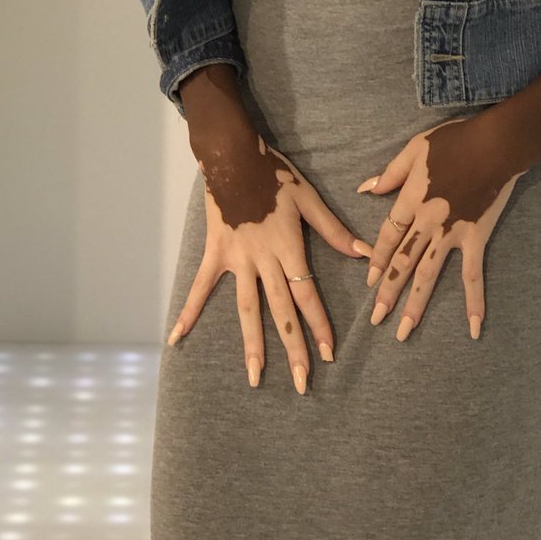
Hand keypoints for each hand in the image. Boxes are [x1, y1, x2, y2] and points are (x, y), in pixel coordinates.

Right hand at [169, 121, 372, 394]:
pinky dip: (189, 312)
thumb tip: (364, 253)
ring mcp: (236, 260)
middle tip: (303, 384)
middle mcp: (263, 261)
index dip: (319, 326)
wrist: (232, 155)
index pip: (307, 296)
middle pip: (281, 312)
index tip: (329, 354)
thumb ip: (333, 230)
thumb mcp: (309, 199)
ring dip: (253, 345)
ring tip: (256, 378)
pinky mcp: (215, 254)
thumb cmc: (274, 174)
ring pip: (246, 310)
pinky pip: (200, 288)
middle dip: (294, 349)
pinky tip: (177, 338)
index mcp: (288, 249)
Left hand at [356, 114, 527, 341]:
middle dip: (386, 293)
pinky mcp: (476, 238)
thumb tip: (365, 190)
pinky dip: (474, 301)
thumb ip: (390, 174)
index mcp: (410, 201)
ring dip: (414, 305)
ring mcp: (452, 234)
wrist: (496, 143)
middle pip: (401, 263)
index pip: (387, 237)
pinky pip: (473, 275)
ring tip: (403, 332)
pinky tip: (474, 326)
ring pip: (428, 274)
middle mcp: (426, 223)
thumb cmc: (456, 140)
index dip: (376, 260)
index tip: (368, 283)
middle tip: (374, 320)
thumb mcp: (414, 149)